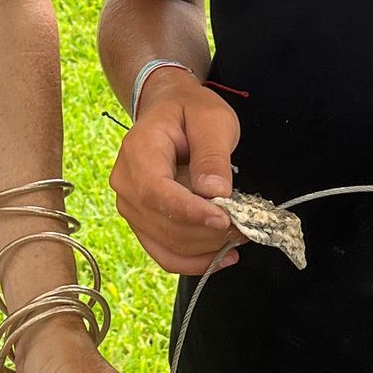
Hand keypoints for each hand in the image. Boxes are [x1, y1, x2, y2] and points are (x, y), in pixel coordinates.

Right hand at [110, 71, 240, 274]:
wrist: (169, 112)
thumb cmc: (190, 111)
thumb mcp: (211, 119)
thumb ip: (212, 154)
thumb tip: (215, 191)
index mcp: (138, 151)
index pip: (155, 192)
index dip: (189, 212)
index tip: (225, 219)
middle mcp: (126, 183)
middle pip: (163, 224)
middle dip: (208, 233)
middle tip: (247, 226)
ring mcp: (130, 206)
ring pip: (166, 245)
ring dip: (206, 249)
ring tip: (240, 236)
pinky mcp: (142, 223)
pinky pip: (165, 253)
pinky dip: (195, 261)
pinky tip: (222, 256)